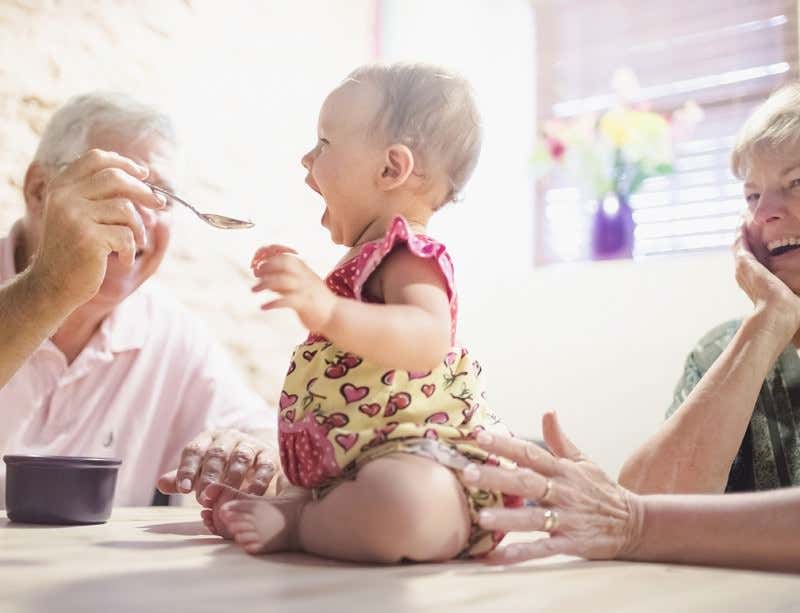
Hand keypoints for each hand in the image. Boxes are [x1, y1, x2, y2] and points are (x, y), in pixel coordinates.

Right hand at [28, 149, 166, 308]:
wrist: (54, 284)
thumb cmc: (75, 249)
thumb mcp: (82, 216)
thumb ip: (103, 197)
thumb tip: (150, 189)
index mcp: (61, 186)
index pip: (95, 158)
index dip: (124, 162)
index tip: (144, 174)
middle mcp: (64, 196)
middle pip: (116, 178)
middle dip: (144, 191)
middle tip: (159, 205)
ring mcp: (74, 216)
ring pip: (125, 208)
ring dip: (138, 228)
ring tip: (136, 242)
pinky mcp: (88, 237)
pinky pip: (126, 235)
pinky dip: (131, 249)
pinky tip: (123, 260)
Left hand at [157, 428, 278, 502]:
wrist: (257, 459)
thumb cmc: (222, 468)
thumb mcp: (200, 471)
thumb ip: (182, 478)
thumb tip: (161, 484)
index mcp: (207, 438)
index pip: (194, 450)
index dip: (187, 469)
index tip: (184, 489)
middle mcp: (229, 437)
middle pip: (217, 453)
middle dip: (210, 475)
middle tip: (204, 497)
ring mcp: (250, 444)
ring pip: (240, 457)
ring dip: (232, 478)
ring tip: (226, 498)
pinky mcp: (269, 455)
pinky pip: (265, 466)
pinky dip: (258, 482)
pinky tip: (250, 497)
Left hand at [251, 244, 336, 331]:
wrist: (336, 315)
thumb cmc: (316, 301)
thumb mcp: (301, 285)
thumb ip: (283, 280)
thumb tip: (263, 278)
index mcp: (304, 270)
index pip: (285, 256)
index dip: (269, 258)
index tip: (257, 265)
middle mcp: (304, 277)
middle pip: (283, 263)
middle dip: (266, 266)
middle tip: (255, 274)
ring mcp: (305, 289)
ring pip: (281, 280)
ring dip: (264, 284)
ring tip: (253, 290)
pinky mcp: (305, 304)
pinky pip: (285, 301)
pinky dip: (272, 303)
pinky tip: (263, 307)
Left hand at [459, 412, 643, 563]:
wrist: (634, 523)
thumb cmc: (601, 490)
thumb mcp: (584, 461)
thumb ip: (560, 440)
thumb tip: (547, 411)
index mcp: (562, 470)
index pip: (529, 453)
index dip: (505, 444)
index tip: (479, 436)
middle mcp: (562, 492)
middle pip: (526, 482)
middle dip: (496, 477)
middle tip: (466, 473)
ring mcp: (567, 519)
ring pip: (533, 518)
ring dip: (508, 518)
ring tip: (482, 517)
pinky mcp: (572, 543)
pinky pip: (543, 549)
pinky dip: (520, 554)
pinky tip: (498, 557)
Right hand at [733, 219, 799, 335]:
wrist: (777, 315)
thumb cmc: (786, 313)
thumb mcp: (790, 297)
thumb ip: (794, 292)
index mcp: (755, 284)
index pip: (752, 263)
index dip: (753, 250)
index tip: (757, 240)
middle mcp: (745, 276)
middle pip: (742, 251)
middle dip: (744, 238)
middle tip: (746, 224)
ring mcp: (742, 268)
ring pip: (738, 245)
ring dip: (740, 232)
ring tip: (743, 218)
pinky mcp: (744, 261)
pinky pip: (739, 241)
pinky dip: (740, 231)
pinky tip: (744, 221)